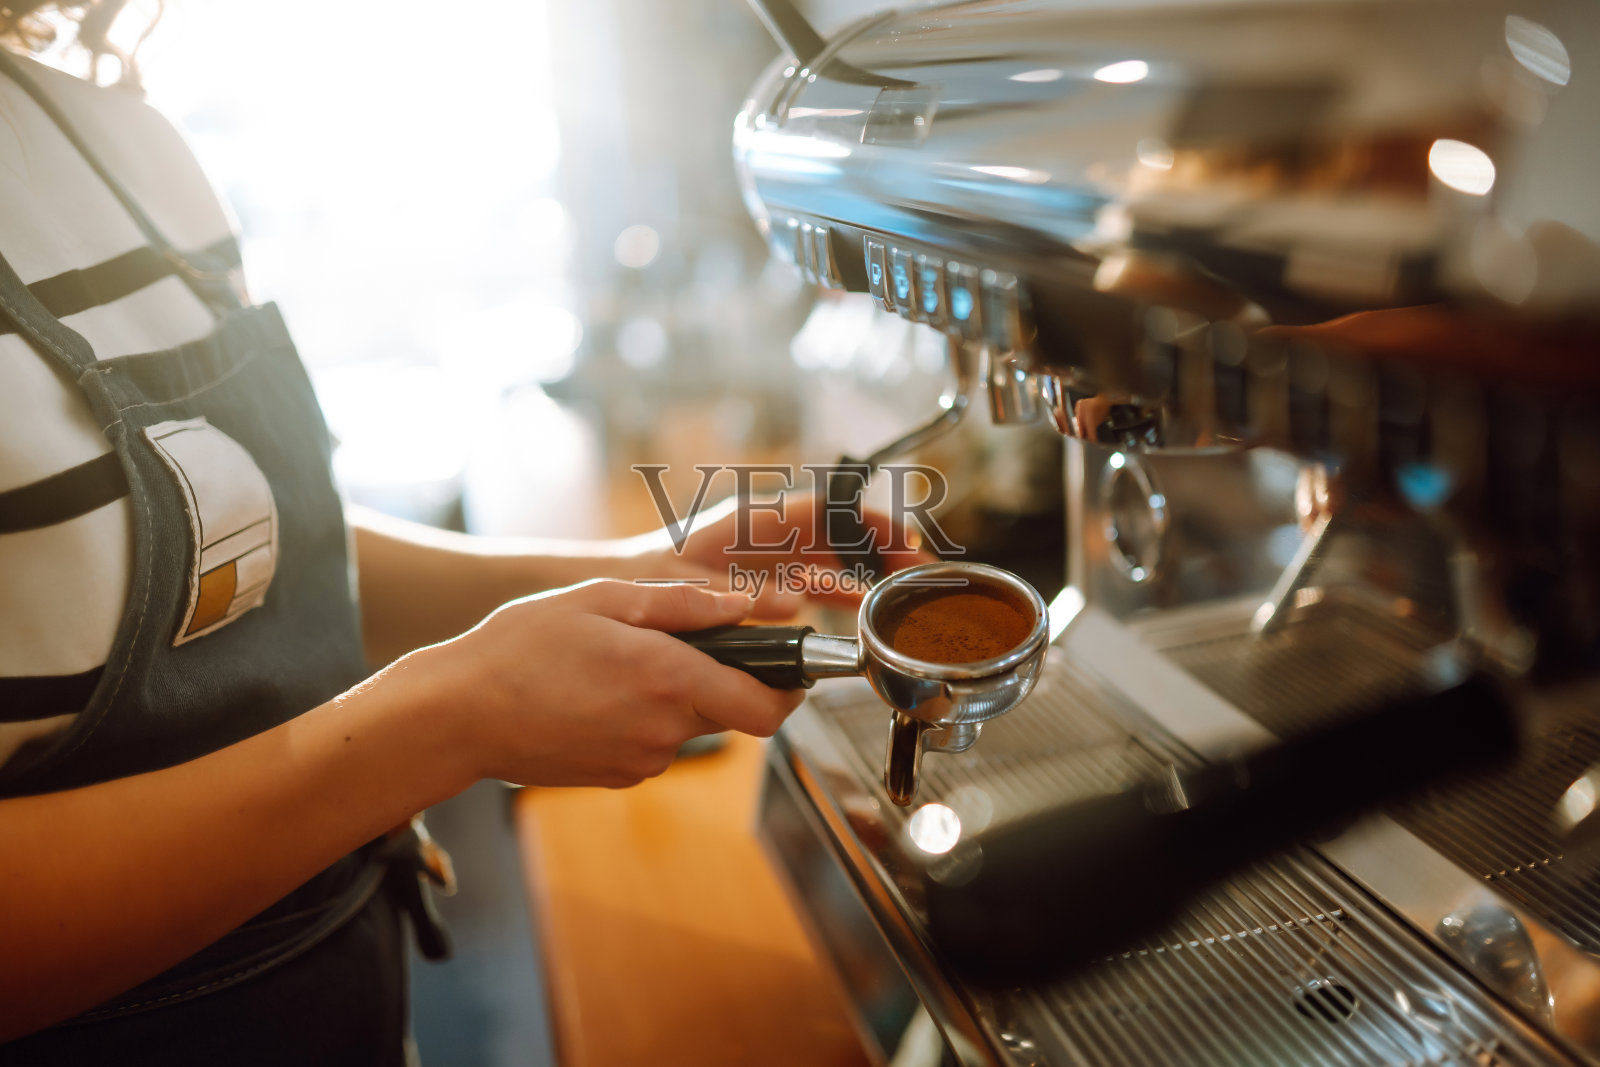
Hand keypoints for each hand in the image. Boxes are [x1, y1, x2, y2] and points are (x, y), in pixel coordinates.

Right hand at [412, 580, 804, 787]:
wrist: (458, 714)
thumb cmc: (522, 646)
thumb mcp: (604, 598)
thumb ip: (685, 603)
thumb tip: (749, 605)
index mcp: (669, 678)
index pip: (767, 706)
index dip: (790, 689)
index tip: (790, 667)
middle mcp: (664, 730)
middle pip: (731, 712)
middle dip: (724, 680)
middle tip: (683, 646)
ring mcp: (641, 761)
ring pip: (689, 726)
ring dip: (676, 697)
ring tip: (617, 664)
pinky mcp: (618, 777)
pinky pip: (654, 744)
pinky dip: (643, 718)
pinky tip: (597, 695)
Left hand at [606, 493, 938, 618]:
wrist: (618, 589)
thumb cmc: (646, 579)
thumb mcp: (692, 586)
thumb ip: (745, 595)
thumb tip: (793, 603)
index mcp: (753, 520)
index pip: (826, 510)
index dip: (869, 522)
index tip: (902, 538)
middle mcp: (765, 532)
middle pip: (837, 533)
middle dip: (880, 547)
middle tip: (917, 568)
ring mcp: (766, 555)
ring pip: (830, 557)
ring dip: (865, 571)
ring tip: (900, 588)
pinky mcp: (762, 579)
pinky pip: (811, 579)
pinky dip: (839, 589)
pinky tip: (861, 603)